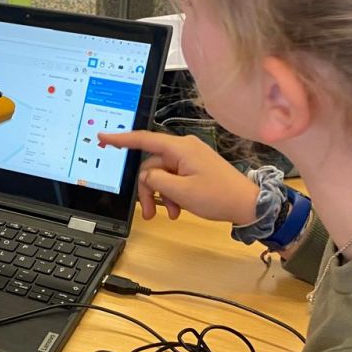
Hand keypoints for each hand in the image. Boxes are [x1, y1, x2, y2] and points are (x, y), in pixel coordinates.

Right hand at [98, 130, 258, 224]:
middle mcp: (183, 148)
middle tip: (148, 213)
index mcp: (180, 148)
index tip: (104, 137)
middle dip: (148, 190)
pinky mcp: (195, 167)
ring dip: (161, 195)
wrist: (248, 204)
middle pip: (151, 166)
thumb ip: (156, 181)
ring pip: (162, 174)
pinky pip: (174, 177)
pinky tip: (178, 209)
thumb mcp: (181, 192)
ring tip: (170, 214)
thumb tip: (146, 177)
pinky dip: (172, 193)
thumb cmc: (219, 196)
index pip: (144, 139)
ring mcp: (190, 158)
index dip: (121, 139)